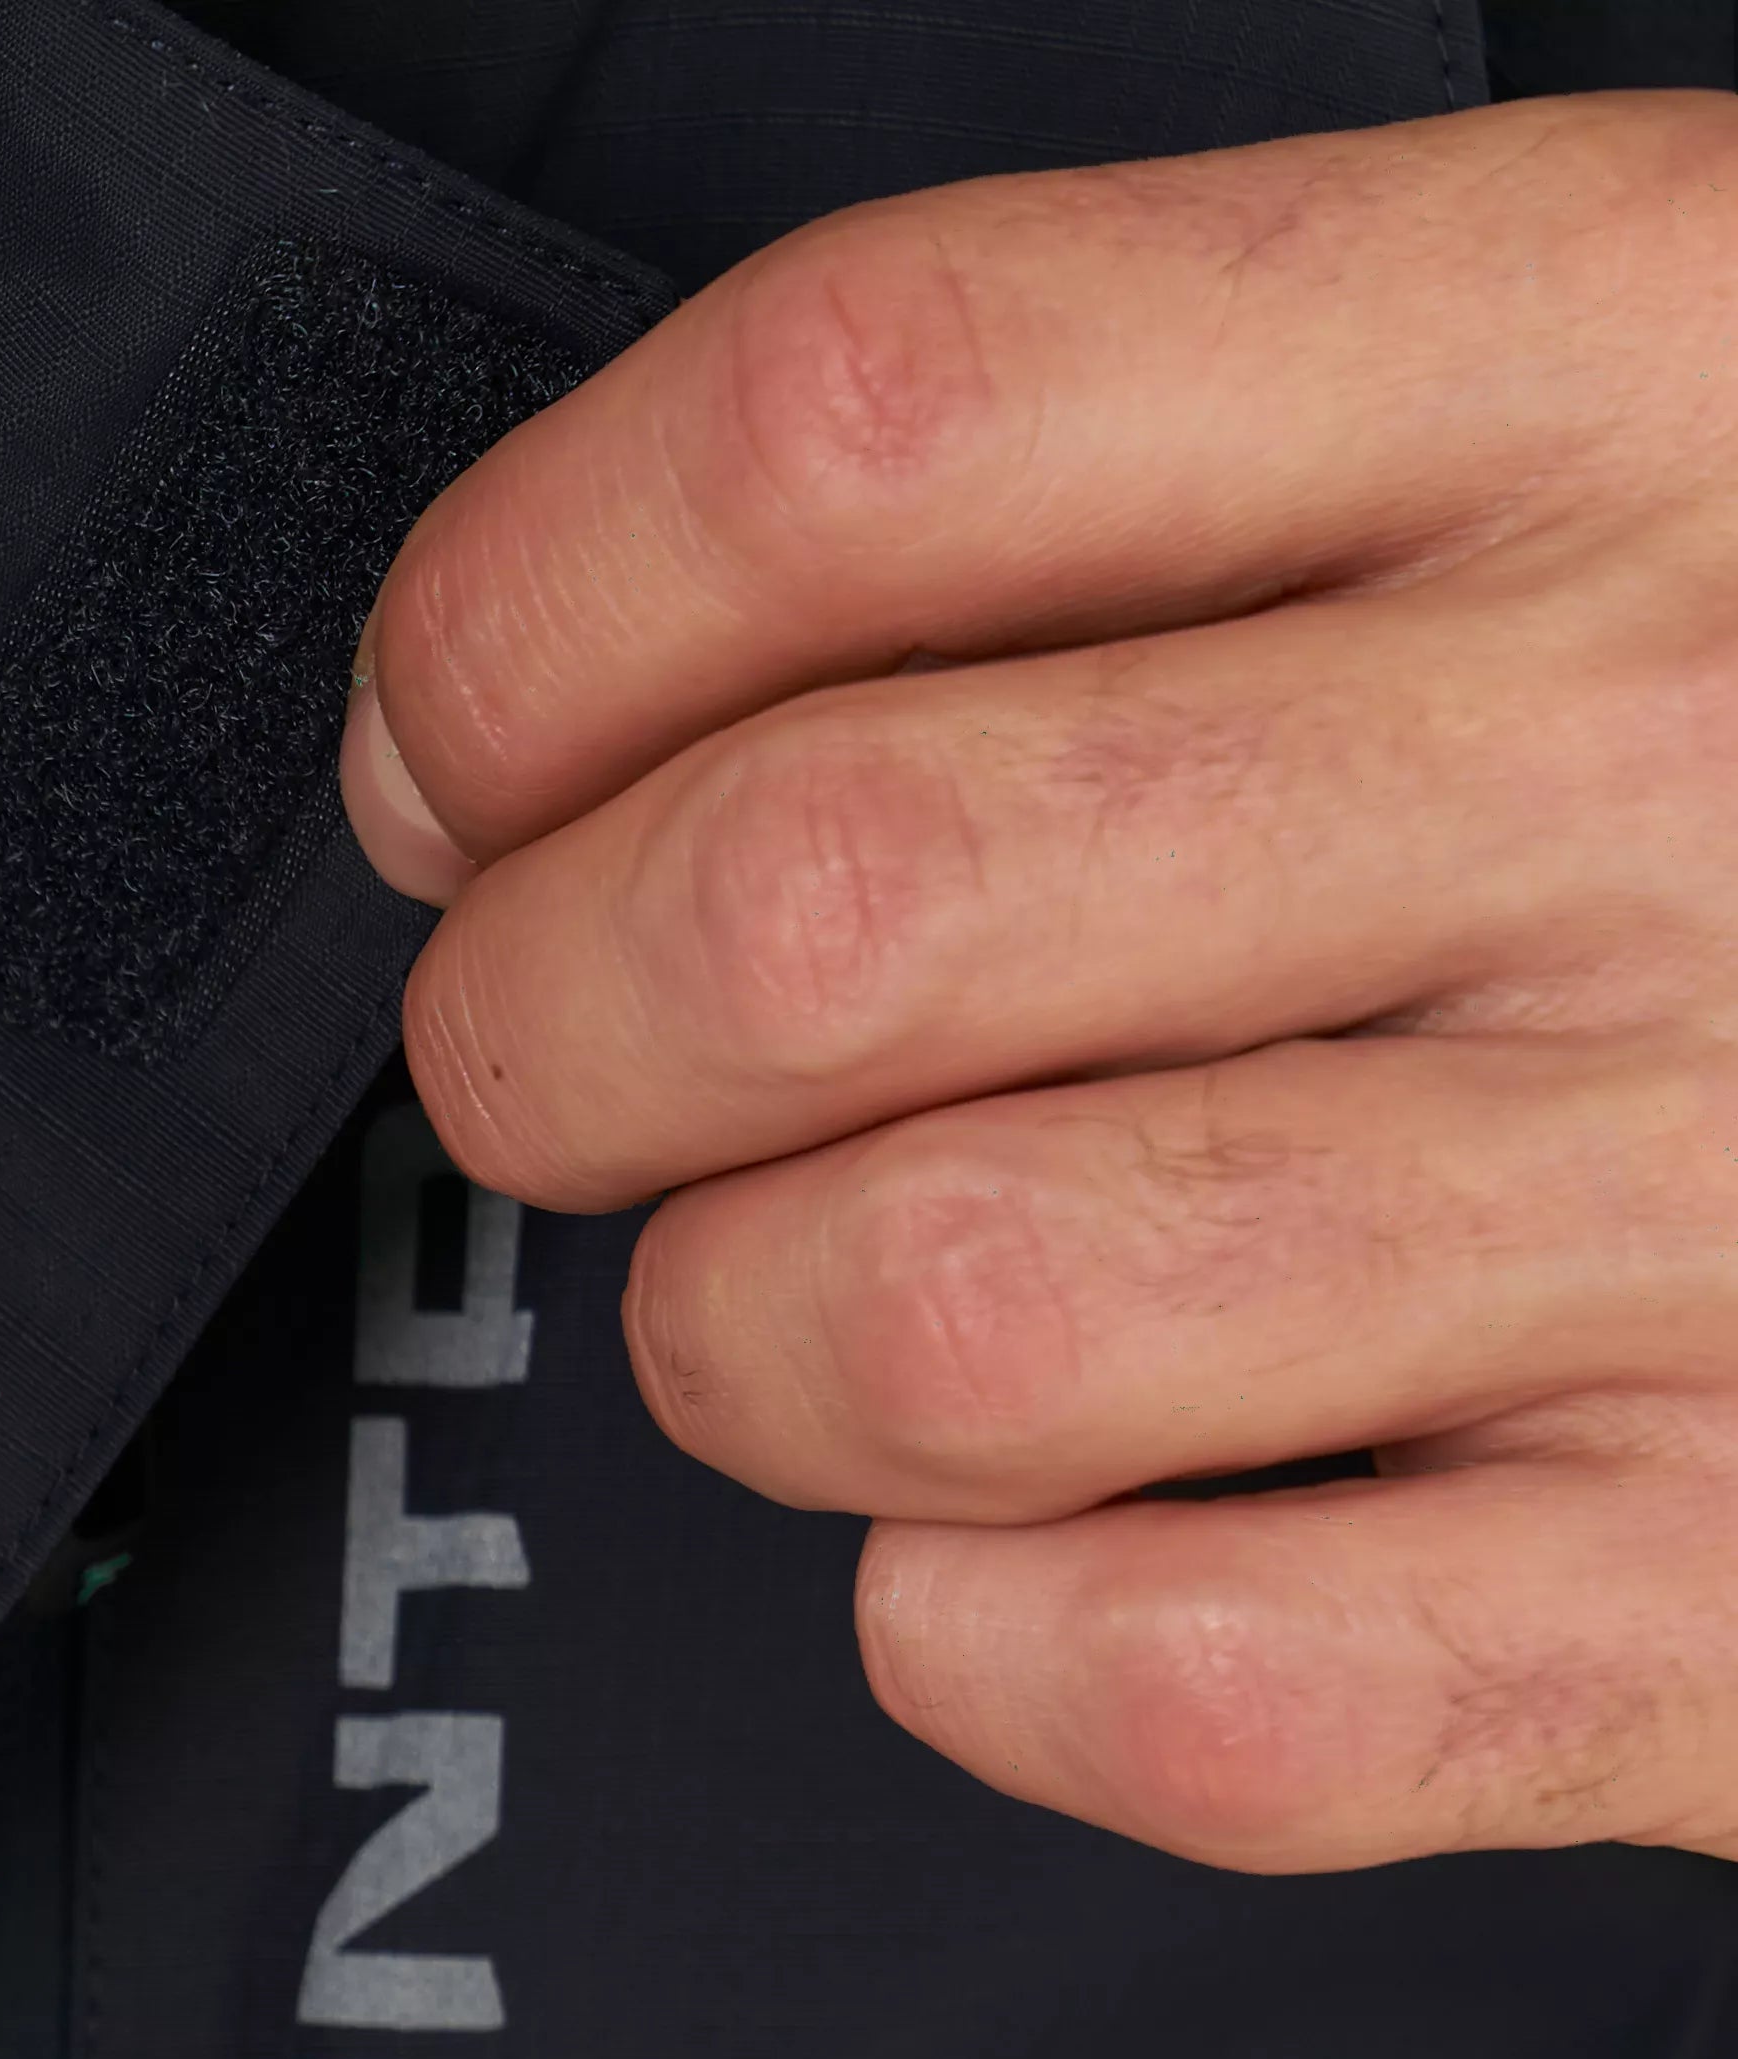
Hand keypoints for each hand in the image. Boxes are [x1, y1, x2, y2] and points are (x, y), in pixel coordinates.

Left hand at [343, 95, 1737, 1867]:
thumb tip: (533, 710)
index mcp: (1618, 363)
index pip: (861, 422)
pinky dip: (982, 1640)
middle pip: (802, 905)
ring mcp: (1718, 1204)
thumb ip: (1110, 496)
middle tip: (586, 1065)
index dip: (524, 622)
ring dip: (746, 1337)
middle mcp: (1673, 762)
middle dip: (543, 1029)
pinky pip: (1151, 1680)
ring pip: (912, 1312)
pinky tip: (1057, 1535)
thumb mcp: (1584, 432)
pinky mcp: (1725, 1596)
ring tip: (840, 1291)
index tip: (461, 750)